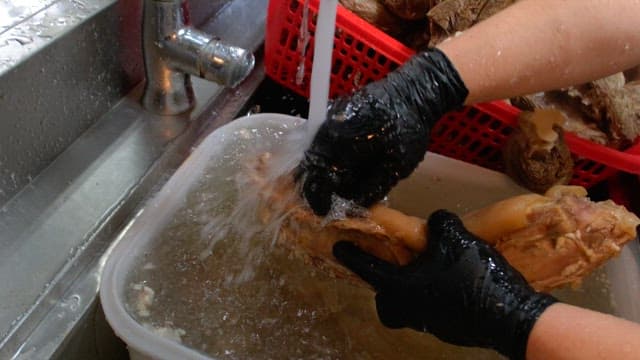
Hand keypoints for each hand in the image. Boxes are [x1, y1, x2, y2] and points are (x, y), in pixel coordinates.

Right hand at [297, 49, 467, 215]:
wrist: (414, 91)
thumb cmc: (409, 129)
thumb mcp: (395, 167)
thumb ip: (370, 189)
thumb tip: (350, 207)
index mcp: (341, 142)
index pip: (317, 176)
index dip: (319, 199)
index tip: (324, 211)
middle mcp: (327, 127)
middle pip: (309, 164)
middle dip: (317, 185)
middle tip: (329, 200)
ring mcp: (327, 117)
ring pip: (312, 151)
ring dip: (321, 170)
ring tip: (338, 184)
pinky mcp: (332, 112)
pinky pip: (320, 139)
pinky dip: (327, 156)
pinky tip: (342, 165)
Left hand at [332, 210, 556, 358]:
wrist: (511, 317)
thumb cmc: (473, 276)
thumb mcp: (455, 238)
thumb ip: (439, 223)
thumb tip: (435, 222)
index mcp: (401, 288)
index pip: (368, 268)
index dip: (352, 255)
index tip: (338, 247)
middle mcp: (409, 310)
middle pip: (385, 297)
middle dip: (385, 282)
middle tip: (394, 265)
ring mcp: (429, 323)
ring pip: (408, 305)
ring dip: (412, 287)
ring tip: (430, 267)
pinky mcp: (448, 329)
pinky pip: (431, 309)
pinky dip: (435, 294)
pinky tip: (454, 280)